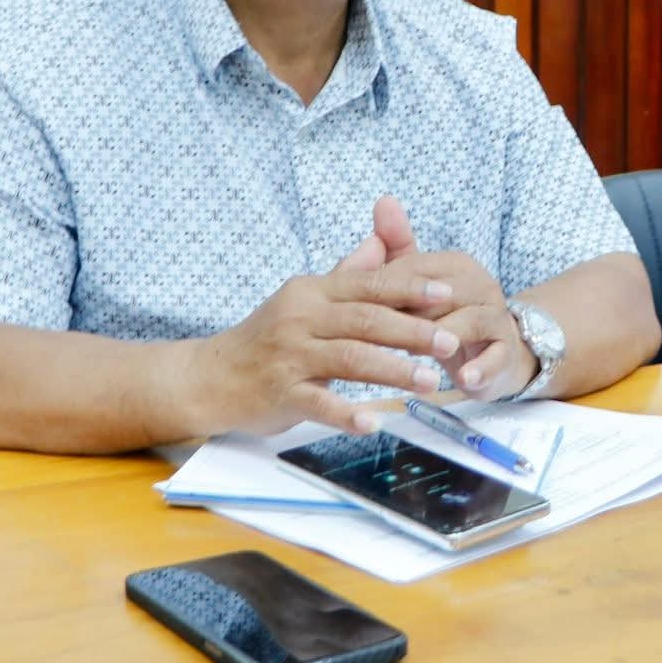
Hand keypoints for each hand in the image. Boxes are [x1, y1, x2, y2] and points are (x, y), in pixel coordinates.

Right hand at [184, 250, 458, 436]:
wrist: (210, 377)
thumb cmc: (267, 338)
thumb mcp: (304, 298)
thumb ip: (346, 273)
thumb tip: (380, 241)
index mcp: (312, 292)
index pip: (369, 285)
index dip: (410, 288)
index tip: (448, 293)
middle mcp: (301, 318)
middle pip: (366, 320)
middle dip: (413, 330)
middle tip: (451, 342)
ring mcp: (290, 356)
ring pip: (350, 359)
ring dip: (394, 370)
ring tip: (431, 382)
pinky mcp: (280, 393)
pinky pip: (318, 403)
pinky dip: (348, 414)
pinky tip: (375, 422)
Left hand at [360, 195, 536, 400]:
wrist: (495, 354)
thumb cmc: (445, 318)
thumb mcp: (416, 287)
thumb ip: (395, 249)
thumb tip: (383, 200)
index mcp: (454, 265)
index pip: (414, 269)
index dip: (383, 289)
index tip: (351, 312)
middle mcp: (480, 284)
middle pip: (441, 294)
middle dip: (409, 315)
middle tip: (373, 338)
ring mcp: (496, 317)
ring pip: (469, 322)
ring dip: (443, 340)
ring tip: (417, 360)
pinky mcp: (507, 352)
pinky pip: (496, 357)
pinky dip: (480, 368)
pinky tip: (463, 380)